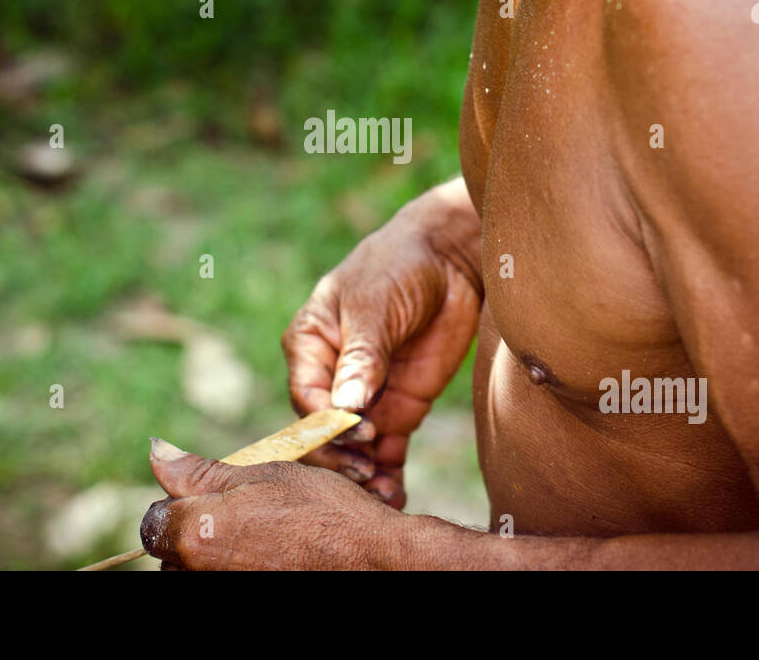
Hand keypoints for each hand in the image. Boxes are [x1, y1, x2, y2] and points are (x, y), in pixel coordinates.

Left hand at [140, 438, 399, 569]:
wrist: (373, 564)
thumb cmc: (322, 513)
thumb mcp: (262, 475)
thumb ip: (200, 471)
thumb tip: (156, 451)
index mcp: (196, 532)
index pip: (154, 520)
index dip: (182, 504)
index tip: (216, 501)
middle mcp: (198, 574)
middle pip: (172, 553)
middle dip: (196, 535)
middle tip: (247, 522)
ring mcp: (222, 593)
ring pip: (196, 574)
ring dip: (217, 559)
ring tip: (263, 546)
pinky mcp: (242, 609)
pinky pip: (226, 584)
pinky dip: (241, 572)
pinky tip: (273, 564)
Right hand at [281, 181, 482, 508]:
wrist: (451, 261)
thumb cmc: (399, 266)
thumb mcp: (376, 304)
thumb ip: (362, 355)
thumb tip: (344, 407)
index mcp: (310, 346)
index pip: (306, 397)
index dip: (326, 423)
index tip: (358, 432)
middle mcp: (331, 377)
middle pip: (324, 433)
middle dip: (341, 458)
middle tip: (367, 477)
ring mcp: (365, 397)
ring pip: (354, 450)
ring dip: (364, 476)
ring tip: (384, 497)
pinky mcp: (398, 410)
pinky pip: (386, 452)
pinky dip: (388, 475)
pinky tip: (396, 498)